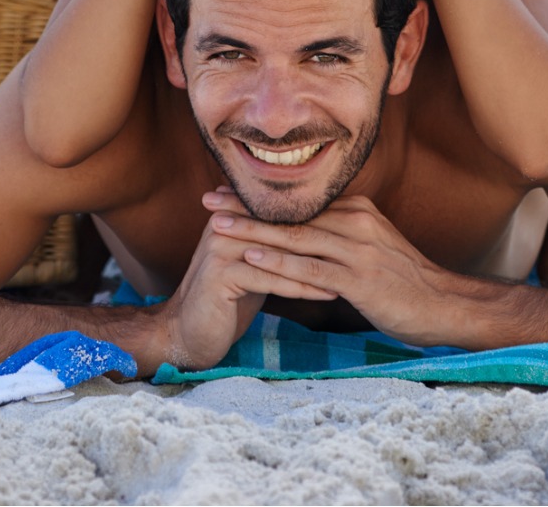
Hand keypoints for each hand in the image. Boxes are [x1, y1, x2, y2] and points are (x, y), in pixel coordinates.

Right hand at [150, 191, 336, 372]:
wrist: (190, 332)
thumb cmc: (228, 299)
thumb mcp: (254, 264)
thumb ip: (274, 243)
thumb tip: (316, 226)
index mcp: (233, 215)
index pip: (281, 215)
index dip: (317, 225)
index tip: (352, 236)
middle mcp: (224, 224)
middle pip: (281, 230)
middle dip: (320, 244)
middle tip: (356, 255)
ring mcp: (220, 246)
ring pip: (279, 254)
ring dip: (315, 267)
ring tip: (347, 276)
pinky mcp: (220, 273)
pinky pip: (269, 277)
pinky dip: (299, 286)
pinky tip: (326, 294)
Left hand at [203, 191, 458, 347]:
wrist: (446, 306)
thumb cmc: (405, 281)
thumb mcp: (370, 245)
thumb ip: (338, 235)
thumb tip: (304, 233)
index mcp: (356, 210)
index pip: (298, 201)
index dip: (259, 196)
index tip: (225, 191)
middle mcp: (355, 222)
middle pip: (290, 212)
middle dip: (246, 206)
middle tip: (208, 200)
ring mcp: (357, 249)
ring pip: (295, 236)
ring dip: (252, 231)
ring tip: (217, 226)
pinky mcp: (360, 279)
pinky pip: (311, 269)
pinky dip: (278, 263)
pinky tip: (251, 260)